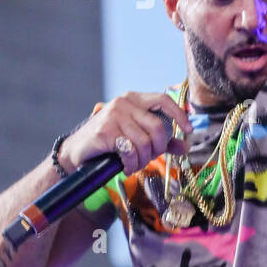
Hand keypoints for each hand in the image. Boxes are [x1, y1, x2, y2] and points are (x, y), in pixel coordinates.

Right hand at [59, 92, 192, 175]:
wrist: (77, 152)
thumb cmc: (109, 143)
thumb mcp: (136, 137)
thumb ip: (160, 140)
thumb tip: (185, 146)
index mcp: (133, 99)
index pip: (162, 100)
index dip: (179, 114)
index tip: (189, 129)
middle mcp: (123, 103)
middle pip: (158, 127)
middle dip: (157, 148)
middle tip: (148, 158)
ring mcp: (113, 116)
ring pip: (145, 143)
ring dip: (142, 160)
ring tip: (134, 165)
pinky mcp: (104, 132)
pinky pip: (129, 151)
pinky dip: (131, 164)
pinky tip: (125, 167)